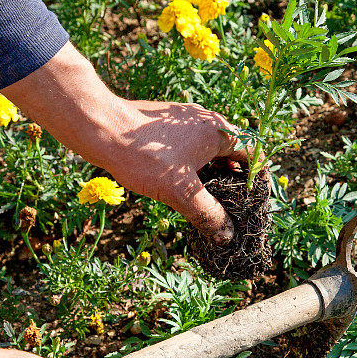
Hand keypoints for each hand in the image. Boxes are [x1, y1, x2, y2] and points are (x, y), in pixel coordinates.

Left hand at [2, 42, 246, 241]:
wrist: (101, 127)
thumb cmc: (144, 156)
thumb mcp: (180, 191)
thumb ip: (207, 213)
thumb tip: (226, 236)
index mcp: (219, 131)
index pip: (252, 156)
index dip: (256, 181)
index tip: (253, 203)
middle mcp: (206, 121)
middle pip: (231, 155)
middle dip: (232, 182)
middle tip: (230, 210)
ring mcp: (185, 122)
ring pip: (208, 153)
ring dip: (211, 177)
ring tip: (206, 204)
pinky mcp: (166, 127)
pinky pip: (189, 149)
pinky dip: (192, 168)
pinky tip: (181, 187)